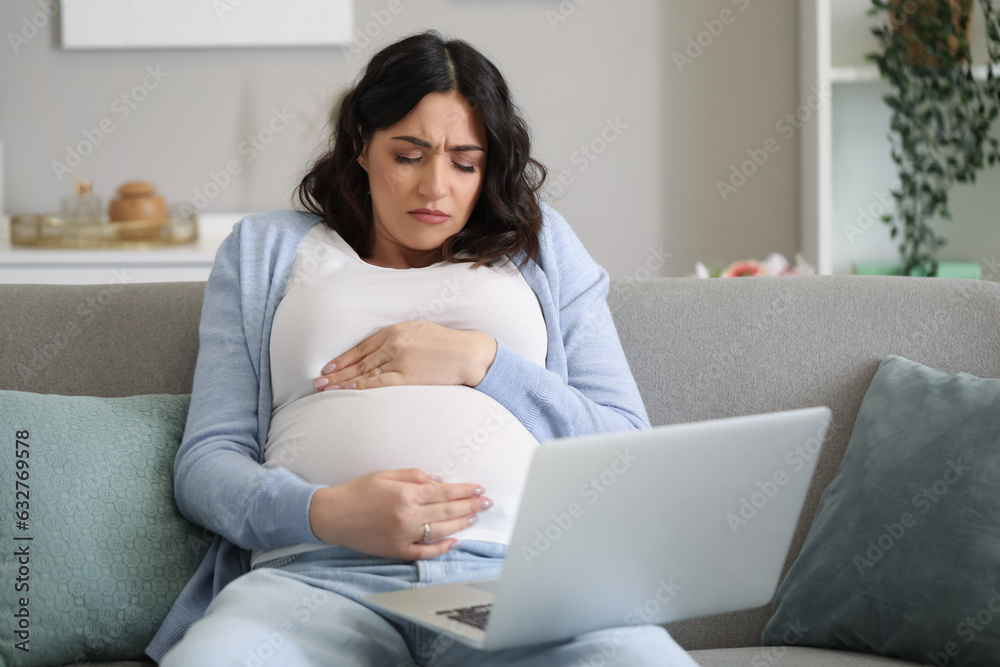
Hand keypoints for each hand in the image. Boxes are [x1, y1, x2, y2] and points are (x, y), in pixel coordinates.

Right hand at [307, 468, 492, 559]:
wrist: (332, 516)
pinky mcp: (396, 551)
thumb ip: (414, 476)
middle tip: (487, 502)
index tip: (479, 489)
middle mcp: (407, 516)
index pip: (444, 492)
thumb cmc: (357, 491)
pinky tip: (455, 540)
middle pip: (448, 510)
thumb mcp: (386, 474)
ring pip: (441, 531)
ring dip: (462, 523)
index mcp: (405, 494)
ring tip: (475, 517)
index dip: (464, 491)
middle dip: (471, 506)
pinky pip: (425, 552)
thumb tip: (439, 482)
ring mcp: (403, 536)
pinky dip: (442, 548)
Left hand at [312, 320, 496, 390]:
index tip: (328, 367)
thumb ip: (401, 339)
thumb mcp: (422, 331)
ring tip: (326, 389)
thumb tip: (384, 350)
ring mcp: (400, 359)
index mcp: (396, 329)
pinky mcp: (408, 375)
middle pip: (358, 360)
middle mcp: (394, 343)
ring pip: (364, 372)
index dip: (343, 358)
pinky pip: (378, 383)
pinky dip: (360, 387)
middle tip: (317, 381)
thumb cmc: (449, 344)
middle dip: (336, 372)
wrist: (470, 354)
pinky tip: (347, 391)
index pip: (362, 346)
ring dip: (342, 382)